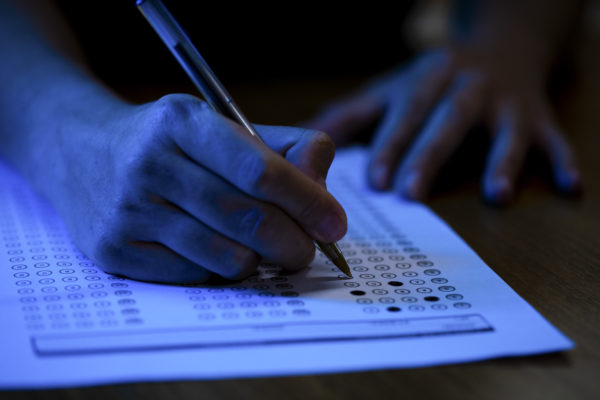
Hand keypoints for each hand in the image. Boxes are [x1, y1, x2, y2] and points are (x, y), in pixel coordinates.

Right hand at [50, 94, 345, 282]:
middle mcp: (149, 162)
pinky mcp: (113, 248)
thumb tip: (321, 183)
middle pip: (247, 219)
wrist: (81, 153)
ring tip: (260, 248)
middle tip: (307, 250)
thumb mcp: (222, 125)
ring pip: (224, 256)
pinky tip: (216, 250)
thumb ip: (284, 146)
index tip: (334, 224)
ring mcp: (127, 209)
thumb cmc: (171, 143)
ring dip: (259, 261)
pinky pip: (193, 275)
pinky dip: (219, 270)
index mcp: (183, 122)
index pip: (259, 170)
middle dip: (293, 243)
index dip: (307, 201)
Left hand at [305, 49, 581, 203]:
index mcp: (424, 80)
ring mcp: (506, 100)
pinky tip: (570, 187)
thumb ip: (350, 116)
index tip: (374, 181)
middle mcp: (466, 86)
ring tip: (497, 194)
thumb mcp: (390, 90)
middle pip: (448, 119)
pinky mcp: (538, 113)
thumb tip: (302, 140)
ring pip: (504, 128)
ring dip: (501, 160)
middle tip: (411, 193)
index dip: (390, 144)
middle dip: (430, 154)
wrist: (499, 46)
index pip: (404, 112)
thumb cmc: (432, 82)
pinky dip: (563, 160)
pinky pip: (553, 136)